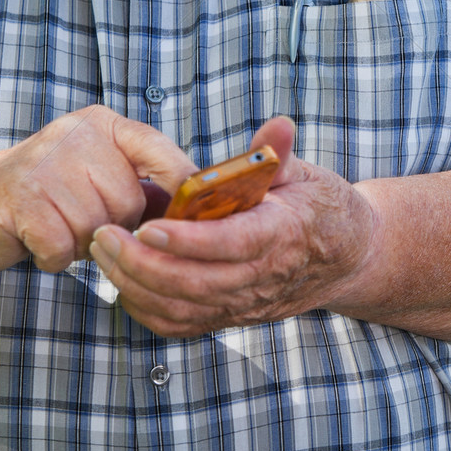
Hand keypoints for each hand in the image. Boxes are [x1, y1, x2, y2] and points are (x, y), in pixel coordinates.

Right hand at [0, 105, 195, 273]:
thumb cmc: (50, 193)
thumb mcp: (99, 174)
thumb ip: (144, 184)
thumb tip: (200, 208)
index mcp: (103, 124)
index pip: (158, 149)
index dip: (182, 183)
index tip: (197, 214)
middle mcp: (77, 135)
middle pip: (130, 201)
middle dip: (113, 227)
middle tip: (81, 220)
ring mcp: (47, 163)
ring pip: (98, 228)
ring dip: (80, 244)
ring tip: (57, 226)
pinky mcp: (22, 198)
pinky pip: (63, 246)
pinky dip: (53, 256)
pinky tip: (36, 238)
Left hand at [89, 116, 377, 336]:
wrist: (347, 257)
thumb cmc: (321, 208)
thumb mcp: (306, 173)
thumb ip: (278, 154)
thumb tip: (277, 127)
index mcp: (283, 235)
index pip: (231, 244)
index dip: (189, 241)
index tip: (149, 226)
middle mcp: (263, 278)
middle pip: (195, 284)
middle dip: (142, 264)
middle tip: (104, 236)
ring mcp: (246, 304)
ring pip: (182, 309)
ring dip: (135, 286)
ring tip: (103, 253)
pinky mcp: (233, 316)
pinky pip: (182, 324)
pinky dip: (146, 309)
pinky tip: (122, 281)